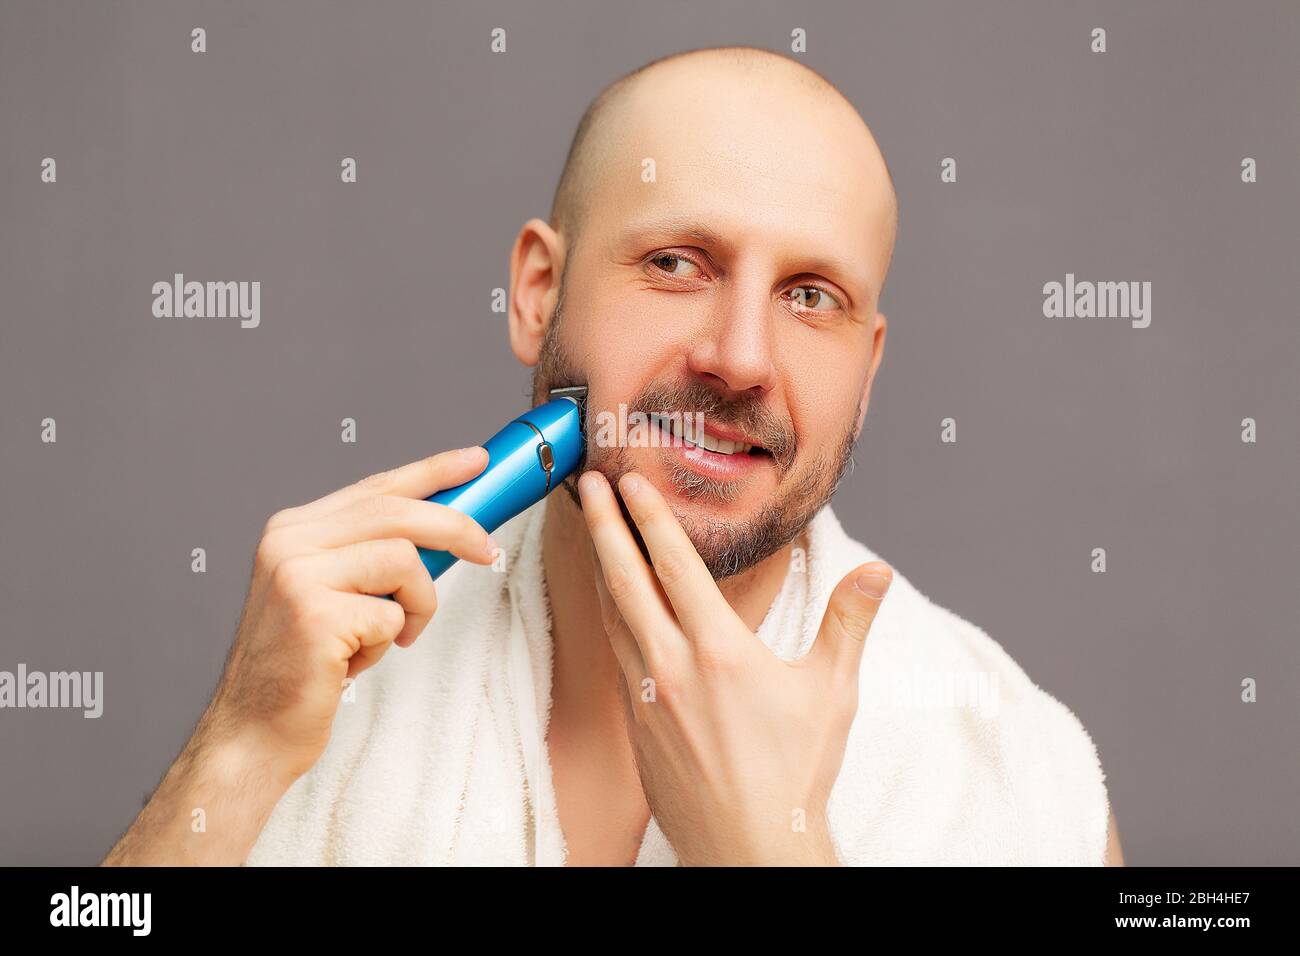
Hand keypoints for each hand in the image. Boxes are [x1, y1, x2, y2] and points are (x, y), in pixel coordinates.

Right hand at [203, 446, 497, 784]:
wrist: (255, 729)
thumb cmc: (305, 665)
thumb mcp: (332, 593)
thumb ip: (370, 555)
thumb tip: (446, 531)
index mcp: (294, 529)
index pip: (376, 487)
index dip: (433, 471)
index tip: (476, 461)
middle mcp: (290, 541)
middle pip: (399, 512)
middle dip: (457, 529)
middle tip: (488, 552)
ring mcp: (298, 576)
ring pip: (405, 561)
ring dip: (418, 606)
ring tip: (393, 636)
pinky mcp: (315, 615)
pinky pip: (393, 616)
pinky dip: (389, 643)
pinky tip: (354, 662)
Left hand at [578, 469, 891, 866]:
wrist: (747, 849)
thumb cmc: (793, 775)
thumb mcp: (830, 692)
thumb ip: (848, 622)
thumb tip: (877, 572)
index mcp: (719, 651)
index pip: (675, 566)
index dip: (650, 518)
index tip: (631, 481)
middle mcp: (671, 667)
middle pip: (625, 580)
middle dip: (607, 526)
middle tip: (591, 483)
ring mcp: (645, 697)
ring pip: (613, 617)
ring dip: (603, 568)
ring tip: (596, 533)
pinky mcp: (635, 725)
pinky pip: (617, 656)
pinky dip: (612, 618)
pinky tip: (616, 609)